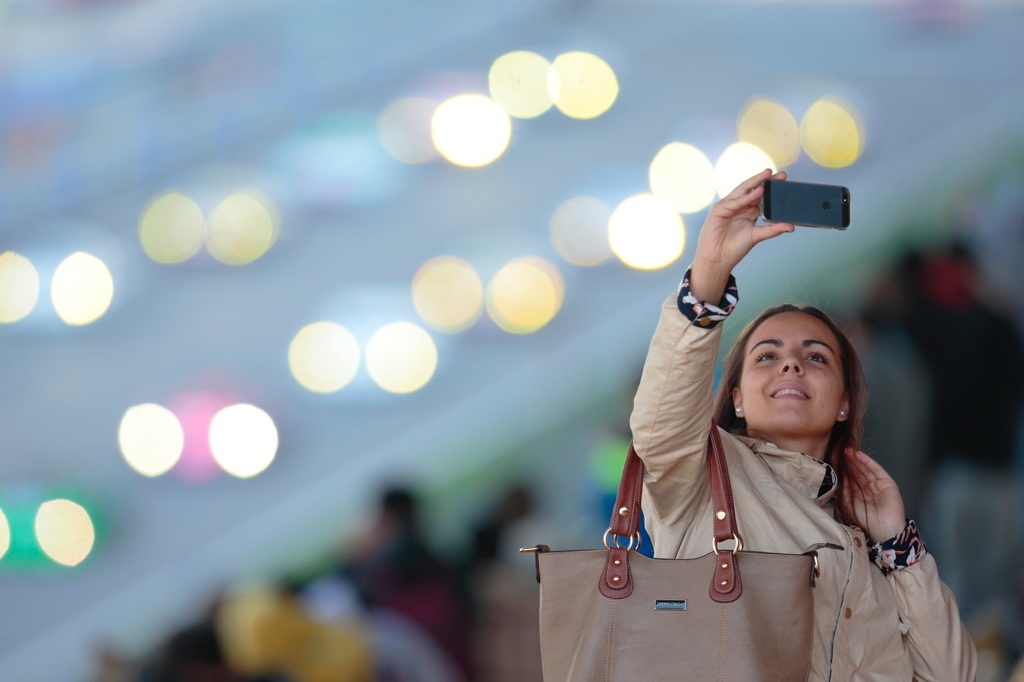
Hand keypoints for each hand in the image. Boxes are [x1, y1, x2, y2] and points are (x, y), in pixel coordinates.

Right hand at [689, 168, 793, 302]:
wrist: (718, 259)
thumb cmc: (734, 248)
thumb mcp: (756, 236)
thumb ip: (772, 230)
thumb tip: (790, 226)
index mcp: (749, 211)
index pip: (762, 196)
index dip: (772, 188)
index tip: (786, 182)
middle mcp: (739, 206)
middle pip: (753, 189)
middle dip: (766, 181)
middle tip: (782, 175)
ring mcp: (728, 206)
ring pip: (743, 191)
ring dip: (756, 182)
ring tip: (769, 175)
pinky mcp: (719, 209)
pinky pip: (735, 201)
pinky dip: (746, 196)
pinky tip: (758, 191)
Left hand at [840, 449, 906, 541]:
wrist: (883, 529)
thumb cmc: (866, 521)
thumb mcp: (850, 504)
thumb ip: (845, 490)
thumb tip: (841, 476)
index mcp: (861, 493)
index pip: (852, 478)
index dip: (845, 469)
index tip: (837, 460)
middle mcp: (870, 488)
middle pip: (859, 472)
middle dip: (851, 462)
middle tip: (841, 452)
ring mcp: (879, 484)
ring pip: (866, 469)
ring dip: (857, 460)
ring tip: (848, 451)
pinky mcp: (887, 483)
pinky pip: (876, 470)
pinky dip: (867, 462)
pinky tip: (858, 455)